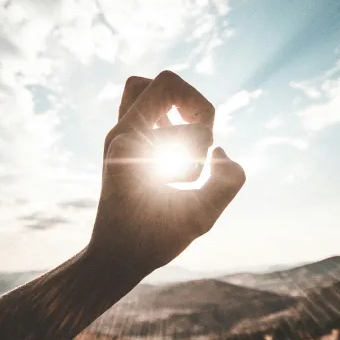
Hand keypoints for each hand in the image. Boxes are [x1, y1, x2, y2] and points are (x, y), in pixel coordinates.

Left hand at [88, 71, 245, 278]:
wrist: (112, 257)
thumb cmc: (152, 241)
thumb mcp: (200, 218)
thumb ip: (227, 181)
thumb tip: (221, 151)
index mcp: (130, 145)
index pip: (175, 98)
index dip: (202, 120)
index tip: (202, 159)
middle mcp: (119, 134)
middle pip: (162, 82)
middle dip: (194, 103)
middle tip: (201, 136)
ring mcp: (118, 137)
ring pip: (143, 88)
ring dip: (177, 106)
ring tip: (188, 137)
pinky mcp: (122, 145)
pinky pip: (142, 108)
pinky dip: (165, 116)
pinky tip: (177, 146)